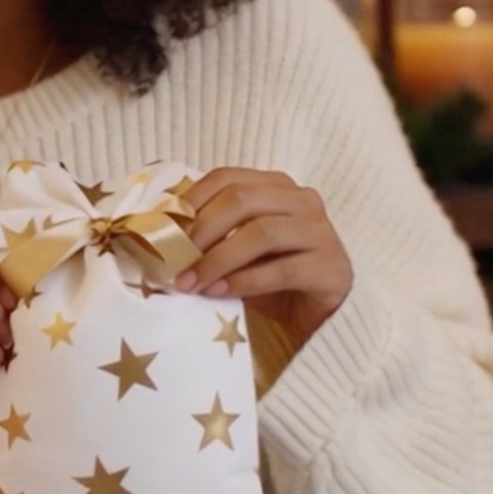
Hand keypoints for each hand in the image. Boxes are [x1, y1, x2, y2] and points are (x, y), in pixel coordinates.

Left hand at [174, 168, 352, 345]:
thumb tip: (160, 236)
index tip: (163, 230)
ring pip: (261, 232)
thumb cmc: (267, 278)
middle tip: (172, 261)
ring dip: (217, 259)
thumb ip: (208, 235)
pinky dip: (244, 281)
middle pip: (242, 199)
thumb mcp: (233, 250)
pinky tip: (219, 293)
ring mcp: (321, 232)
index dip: (191, 201)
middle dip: (201, 230)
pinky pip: (282, 270)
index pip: (227, 178)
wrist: (313, 316)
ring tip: (191, 282)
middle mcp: (302, 200)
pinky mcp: (331, 268)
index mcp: (276, 186)